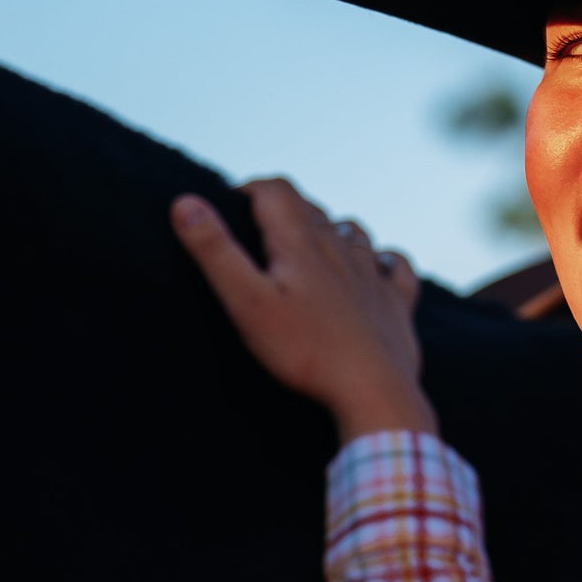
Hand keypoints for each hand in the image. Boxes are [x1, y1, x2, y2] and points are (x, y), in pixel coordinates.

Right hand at [171, 176, 438, 441]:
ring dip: (330, 230)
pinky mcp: (397, 304)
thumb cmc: (305, 351)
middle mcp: (341, 248)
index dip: (250, 189)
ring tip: (310, 247)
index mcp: (302, 242)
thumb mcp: (247, 302)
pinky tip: (377, 267)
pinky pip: (397, 267)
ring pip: (352, 232)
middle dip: (283, 210)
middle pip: (310, 209)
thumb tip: (184, 201)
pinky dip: (384, 260)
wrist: (373, 391)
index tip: (232, 206)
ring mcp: (374, 275)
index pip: (275, 190)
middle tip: (260, 232)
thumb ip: (215, 251)